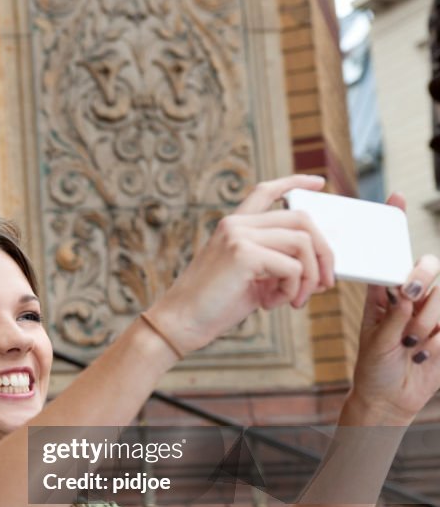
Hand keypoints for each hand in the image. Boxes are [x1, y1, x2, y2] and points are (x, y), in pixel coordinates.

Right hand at [147, 174, 333, 353]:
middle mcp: (236, 224)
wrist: (181, 322)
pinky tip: (271, 305)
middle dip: (324, 251)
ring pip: (303, 243)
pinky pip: (292, 267)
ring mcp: (238, 236)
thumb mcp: (251, 279)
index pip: (266, 192)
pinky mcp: (243, 254)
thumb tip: (319, 269)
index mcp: (234, 227)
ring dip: (310, 277)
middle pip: (301, 218)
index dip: (295, 183)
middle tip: (325, 282)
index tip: (318, 183)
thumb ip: (278, 265)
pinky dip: (292, 290)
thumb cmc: (215, 305)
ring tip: (295, 300)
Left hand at [348, 194, 439, 423]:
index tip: (395, 198)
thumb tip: (406, 295)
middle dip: (421, 281)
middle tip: (409, 300)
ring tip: (409, 347)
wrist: (390, 399)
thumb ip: (393, 318)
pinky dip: (438, 343)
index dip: (395, 225)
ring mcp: (433, 313)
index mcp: (385, 294)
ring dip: (426, 325)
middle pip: (428, 268)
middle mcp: (411, 298)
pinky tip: (424, 356)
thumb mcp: (375, 342)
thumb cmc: (373, 369)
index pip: (391, 256)